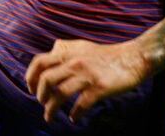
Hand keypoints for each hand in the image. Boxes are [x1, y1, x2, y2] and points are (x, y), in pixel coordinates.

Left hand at [25, 38, 148, 123]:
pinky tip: (74, 118)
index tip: (31, 89)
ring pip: (60, 94)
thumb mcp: (83, 46)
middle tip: (42, 103)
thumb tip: (52, 50)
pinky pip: (81, 104)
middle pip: (46, 79)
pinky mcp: (99, 87)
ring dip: (51, 109)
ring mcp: (87, 75)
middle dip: (40, 95)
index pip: (40, 62)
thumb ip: (66, 49)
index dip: (30, 76)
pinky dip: (75, 114)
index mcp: (69, 53)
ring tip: (49, 117)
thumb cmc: (108, 54)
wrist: (133, 57)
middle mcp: (74, 62)